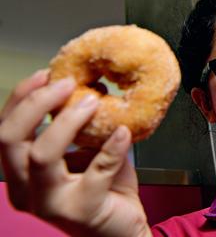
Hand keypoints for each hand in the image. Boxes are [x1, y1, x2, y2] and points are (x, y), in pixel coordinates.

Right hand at [0, 71, 150, 236]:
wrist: (124, 228)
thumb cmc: (103, 189)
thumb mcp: (85, 150)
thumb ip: (78, 125)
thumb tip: (88, 85)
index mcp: (20, 173)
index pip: (4, 131)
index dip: (20, 99)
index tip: (45, 73)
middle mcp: (25, 191)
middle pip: (10, 140)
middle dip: (36, 104)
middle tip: (67, 83)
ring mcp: (50, 204)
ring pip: (42, 155)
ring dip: (67, 121)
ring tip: (94, 100)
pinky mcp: (82, 211)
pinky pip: (96, 172)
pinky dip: (111, 146)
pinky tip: (124, 131)